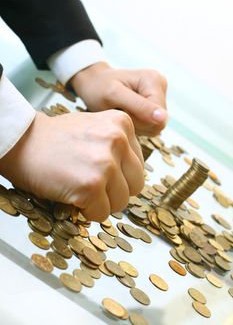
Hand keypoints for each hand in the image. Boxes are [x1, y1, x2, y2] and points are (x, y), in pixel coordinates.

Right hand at [0, 111, 143, 221]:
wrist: (24, 142)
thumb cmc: (58, 139)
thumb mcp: (97, 127)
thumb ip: (120, 146)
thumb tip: (134, 174)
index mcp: (123, 124)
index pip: (139, 165)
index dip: (120, 175)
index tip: (102, 172)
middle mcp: (118, 140)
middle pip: (135, 185)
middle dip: (116, 191)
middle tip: (94, 185)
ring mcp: (105, 163)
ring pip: (121, 202)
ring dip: (102, 202)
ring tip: (81, 187)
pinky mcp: (91, 185)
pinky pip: (102, 214)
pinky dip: (87, 211)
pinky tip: (73, 195)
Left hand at [71, 62, 167, 135]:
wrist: (93, 82)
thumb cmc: (99, 87)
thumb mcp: (115, 96)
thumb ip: (139, 107)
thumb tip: (163, 118)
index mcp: (154, 80)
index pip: (159, 117)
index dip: (140, 121)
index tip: (122, 111)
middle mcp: (161, 85)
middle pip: (159, 122)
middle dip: (138, 123)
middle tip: (120, 112)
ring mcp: (159, 94)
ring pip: (155, 125)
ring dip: (137, 124)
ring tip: (123, 111)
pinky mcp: (155, 103)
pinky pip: (151, 124)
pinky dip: (138, 124)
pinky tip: (127, 113)